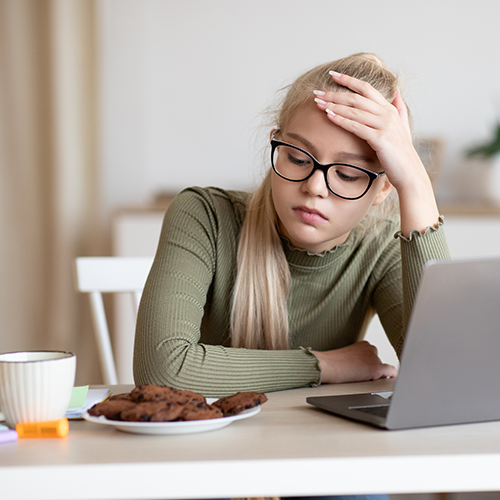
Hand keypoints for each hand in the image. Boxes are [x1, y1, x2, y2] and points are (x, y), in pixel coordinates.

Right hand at [312, 341, 397, 383]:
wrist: (327, 365)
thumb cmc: (332, 363)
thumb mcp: (347, 357)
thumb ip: (358, 359)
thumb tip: (364, 369)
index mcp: (363, 344)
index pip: (374, 357)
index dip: (370, 366)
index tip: (363, 371)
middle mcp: (371, 348)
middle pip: (380, 363)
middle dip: (374, 370)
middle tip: (361, 377)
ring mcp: (374, 358)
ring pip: (383, 370)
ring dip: (377, 375)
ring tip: (362, 379)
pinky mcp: (376, 368)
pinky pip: (391, 372)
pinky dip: (391, 377)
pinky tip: (387, 381)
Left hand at [314, 72, 422, 190]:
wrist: (409, 171)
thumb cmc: (400, 152)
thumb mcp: (402, 126)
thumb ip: (398, 108)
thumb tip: (396, 91)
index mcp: (389, 109)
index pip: (366, 88)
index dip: (349, 80)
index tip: (332, 75)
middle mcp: (387, 114)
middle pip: (356, 97)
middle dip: (335, 94)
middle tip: (317, 92)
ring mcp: (384, 125)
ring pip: (355, 110)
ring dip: (334, 105)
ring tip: (318, 103)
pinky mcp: (380, 139)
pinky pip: (357, 126)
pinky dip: (342, 120)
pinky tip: (329, 116)